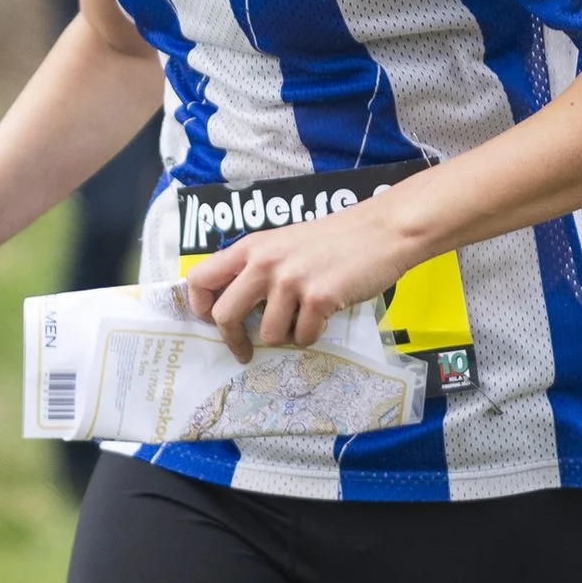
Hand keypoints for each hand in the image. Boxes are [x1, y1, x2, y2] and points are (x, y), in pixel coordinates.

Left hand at [181, 192, 419, 361]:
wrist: (381, 231)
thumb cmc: (334, 239)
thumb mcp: (283, 243)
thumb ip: (257, 266)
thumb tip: (233, 304)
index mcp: (251, 247)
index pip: (200, 279)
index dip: (200, 306)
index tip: (213, 321)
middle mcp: (264, 262)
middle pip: (225, 316)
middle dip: (234, 341)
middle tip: (245, 351)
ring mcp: (291, 281)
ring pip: (268, 334)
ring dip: (285, 336)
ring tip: (303, 319)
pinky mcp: (319, 298)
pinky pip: (302, 337)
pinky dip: (312, 335)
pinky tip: (324, 316)